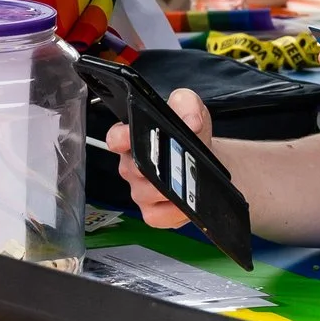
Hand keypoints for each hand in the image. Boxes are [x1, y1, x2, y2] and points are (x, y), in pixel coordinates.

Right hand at [105, 87, 212, 228]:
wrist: (204, 162)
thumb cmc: (192, 136)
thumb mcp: (190, 109)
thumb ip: (187, 105)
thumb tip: (191, 121)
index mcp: (131, 137)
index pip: (115, 137)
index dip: (120, 138)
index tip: (130, 136)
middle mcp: (131, 166)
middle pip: (135, 169)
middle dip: (158, 165)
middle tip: (178, 161)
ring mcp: (139, 191)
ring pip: (147, 193)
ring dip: (169, 188)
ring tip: (188, 181)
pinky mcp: (151, 213)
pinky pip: (158, 215)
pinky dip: (174, 211)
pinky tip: (187, 202)